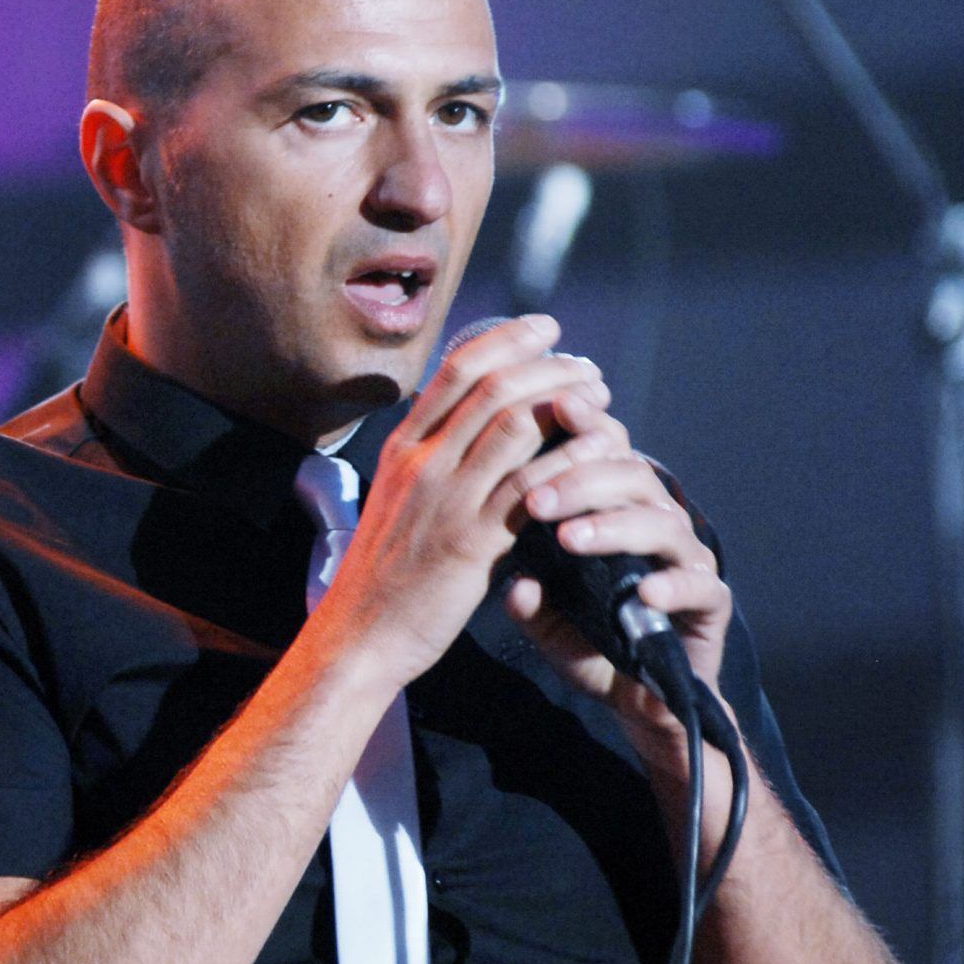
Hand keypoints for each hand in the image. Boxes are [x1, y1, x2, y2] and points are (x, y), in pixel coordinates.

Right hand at [311, 313, 608, 687]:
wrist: (361, 635)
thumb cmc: (385, 575)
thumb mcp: (397, 500)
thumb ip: (433, 462)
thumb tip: (476, 429)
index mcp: (402, 448)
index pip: (456, 370)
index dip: (507, 340)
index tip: (546, 329)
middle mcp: (421, 462)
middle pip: (493, 387)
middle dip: (549, 368)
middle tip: (586, 370)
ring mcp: (446, 499)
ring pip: (516, 425)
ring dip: (568, 408)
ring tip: (602, 406)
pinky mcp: (472, 540)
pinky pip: (531, 485)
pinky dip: (569, 463)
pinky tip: (597, 456)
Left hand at [501, 402, 734, 765]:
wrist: (638, 700)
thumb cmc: (591, 642)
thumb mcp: (546, 619)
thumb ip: (528, 598)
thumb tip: (516, 582)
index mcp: (617, 508)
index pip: (605, 450)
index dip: (585, 425)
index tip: (553, 409)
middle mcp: (656, 522)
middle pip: (631, 476)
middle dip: (581, 480)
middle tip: (535, 501)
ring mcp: (687, 560)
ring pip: (662, 522)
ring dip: (614, 526)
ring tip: (570, 539)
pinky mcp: (710, 602)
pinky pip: (699, 584)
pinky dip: (673, 584)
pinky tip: (645, 591)